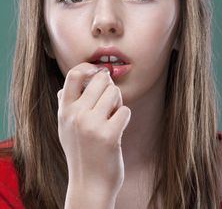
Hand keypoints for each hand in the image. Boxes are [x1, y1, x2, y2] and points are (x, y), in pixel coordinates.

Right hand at [57, 62, 130, 196]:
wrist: (89, 185)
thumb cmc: (81, 152)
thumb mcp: (65, 127)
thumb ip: (65, 105)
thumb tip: (66, 85)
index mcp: (64, 110)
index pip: (74, 74)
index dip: (89, 67)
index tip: (98, 72)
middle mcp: (75, 115)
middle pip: (101, 80)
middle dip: (110, 88)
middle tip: (109, 103)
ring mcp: (91, 125)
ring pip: (115, 92)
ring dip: (118, 103)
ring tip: (111, 118)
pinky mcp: (108, 135)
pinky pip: (125, 110)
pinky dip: (124, 117)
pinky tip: (117, 129)